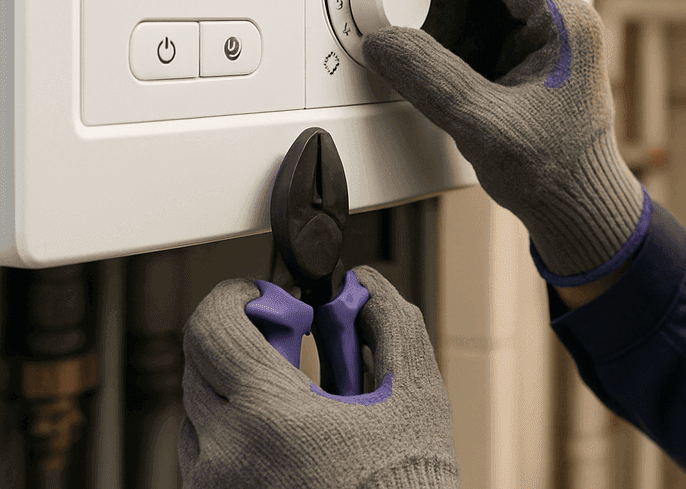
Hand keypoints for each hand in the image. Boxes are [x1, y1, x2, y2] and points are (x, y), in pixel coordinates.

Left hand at [178, 265, 457, 488]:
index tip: (264, 296)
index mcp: (269, 417)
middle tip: (292, 342)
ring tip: (296, 400)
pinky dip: (234, 431)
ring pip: (197, 410)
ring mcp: (213, 488)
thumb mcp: (416, 398)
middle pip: (198, 363)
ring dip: (235, 388)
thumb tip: (367, 287)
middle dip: (243, 339)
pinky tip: (288, 439)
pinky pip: (204, 454)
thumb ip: (391, 325)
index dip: (234, 297)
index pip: (211, 327)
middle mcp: (225, 454)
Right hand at [362, 0, 647, 285]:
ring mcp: (545, 42)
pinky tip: (427, 50)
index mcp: (565, 25)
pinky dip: (452, 32)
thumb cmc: (556, 173)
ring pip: (487, 0)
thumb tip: (385, 42)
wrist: (578, 210)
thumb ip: (430, 80)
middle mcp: (560, 24)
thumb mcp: (483, 125)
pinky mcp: (528, 62)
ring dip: (446, 6)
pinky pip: (485, 28)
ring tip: (409, 21)